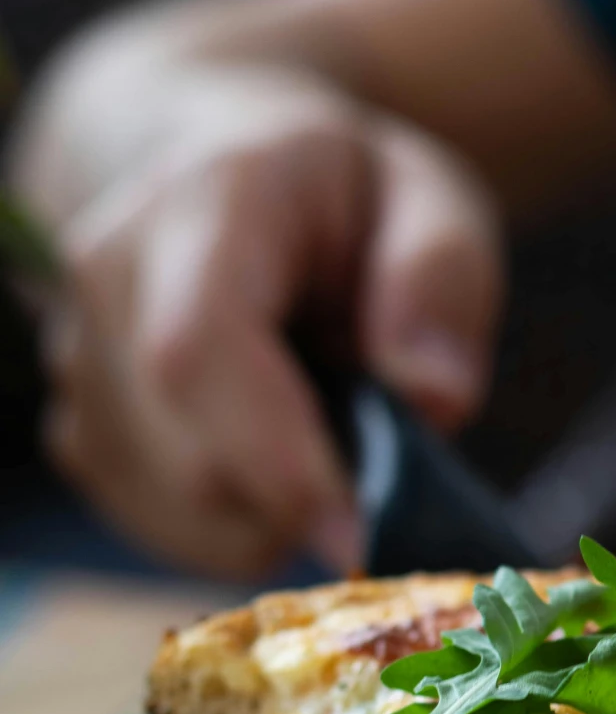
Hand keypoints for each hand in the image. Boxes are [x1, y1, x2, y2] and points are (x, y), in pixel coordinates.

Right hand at [32, 63, 503, 577]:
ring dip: (280, 510)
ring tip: (318, 421)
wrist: (224, 175)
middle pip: (192, 458)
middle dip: (306, 496)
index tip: (360, 538)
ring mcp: (76, 357)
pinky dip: (244, 522)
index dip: (275, 461)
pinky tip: (270, 447)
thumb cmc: (345, 201)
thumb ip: (441, 279)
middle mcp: (111, 273)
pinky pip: (171, 529)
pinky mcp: (76, 431)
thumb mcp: (432, 200)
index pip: (201, 349)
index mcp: (209, 201)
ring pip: (184, 511)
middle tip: (378, 453)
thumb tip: (436, 395)